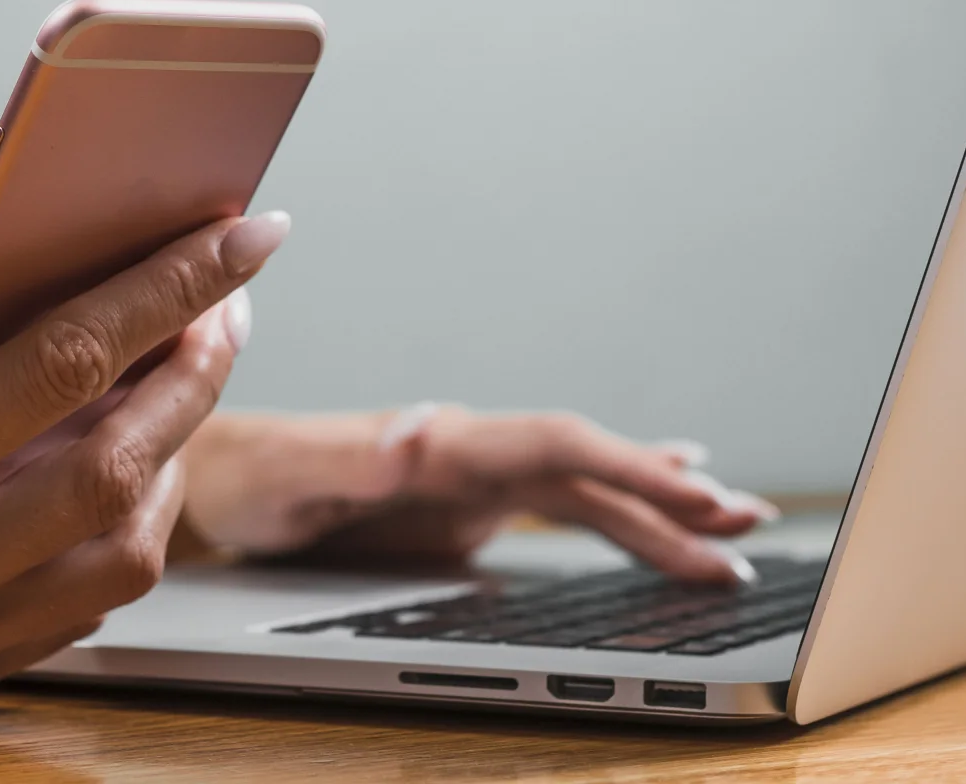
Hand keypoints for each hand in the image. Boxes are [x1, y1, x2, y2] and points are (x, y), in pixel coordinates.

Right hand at [0, 209, 288, 705]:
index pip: (59, 368)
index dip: (163, 291)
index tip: (239, 237)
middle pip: (120, 468)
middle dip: (198, 371)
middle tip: (230, 298)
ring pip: (120, 556)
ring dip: (175, 457)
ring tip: (181, 370)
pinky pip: (77, 608)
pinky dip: (124, 529)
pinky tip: (121, 459)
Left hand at [181, 405, 776, 584]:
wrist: (219, 477)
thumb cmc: (247, 476)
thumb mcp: (291, 475)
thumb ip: (356, 458)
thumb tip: (423, 432)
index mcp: (444, 440)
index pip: (557, 446)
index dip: (628, 465)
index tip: (695, 489)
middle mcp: (471, 449)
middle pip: (590, 467)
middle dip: (669, 497)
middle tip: (746, 527)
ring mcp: (475, 477)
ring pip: (585, 491)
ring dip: (657, 511)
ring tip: (730, 531)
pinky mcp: (466, 506)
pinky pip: (559, 508)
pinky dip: (617, 513)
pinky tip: (657, 516)